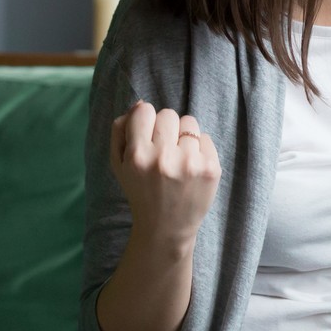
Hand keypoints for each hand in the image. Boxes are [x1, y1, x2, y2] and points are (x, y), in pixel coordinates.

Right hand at [109, 101, 220, 248]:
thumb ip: (121, 131)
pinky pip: (205, 137)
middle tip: (163, 149)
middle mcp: (163, 158)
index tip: (146, 134)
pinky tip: (191, 166)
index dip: (145, 120)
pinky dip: (198, 148)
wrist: (165, 227)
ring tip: (177, 157)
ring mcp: (190, 162)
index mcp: (137, 156)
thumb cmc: (140, 191)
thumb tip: (139, 103)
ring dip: (183, 135)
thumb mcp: (119, 165)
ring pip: (189, 122)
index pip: (144, 111)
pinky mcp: (211, 167)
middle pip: (168, 114)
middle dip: (165, 128)